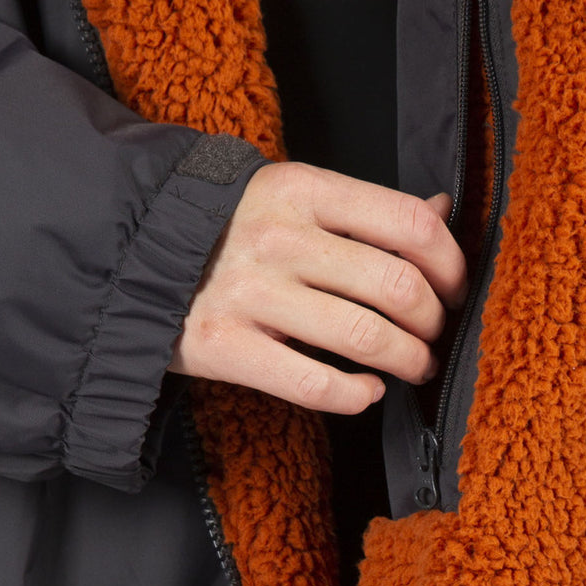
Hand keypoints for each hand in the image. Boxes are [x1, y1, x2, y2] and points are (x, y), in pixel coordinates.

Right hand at [170, 162, 467, 413]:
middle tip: (434, 332)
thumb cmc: (231, 221)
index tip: (455, 287)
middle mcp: (281, 238)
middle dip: (434, 321)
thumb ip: (368, 205)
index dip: (451, 262)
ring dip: (409, 361)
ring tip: (413, 364)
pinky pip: (314, 385)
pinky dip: (357, 395)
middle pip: (398, 287)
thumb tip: (445, 206)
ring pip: (367, 339)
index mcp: (305, 189)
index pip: (411, 222)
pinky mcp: (225, 347)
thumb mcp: (296, 192)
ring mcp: (252, 294)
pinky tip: (368, 390)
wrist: (130, 248)